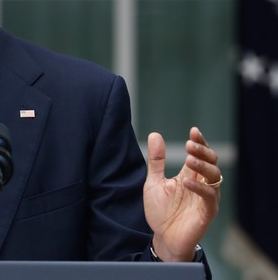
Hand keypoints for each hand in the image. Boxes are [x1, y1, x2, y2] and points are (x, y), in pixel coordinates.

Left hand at [143, 127, 220, 261]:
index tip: (193, 131)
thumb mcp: (154, 182)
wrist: (163, 237)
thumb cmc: (160, 211)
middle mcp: (201, 184)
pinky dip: (199, 188)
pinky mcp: (207, 212)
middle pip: (211, 163)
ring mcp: (206, 198)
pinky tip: (186, 182)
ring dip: (202, 166)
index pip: (200, 155)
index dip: (199, 142)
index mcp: (190, 175)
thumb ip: (156, 160)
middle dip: (202, 151)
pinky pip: (209, 197)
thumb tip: (155, 134)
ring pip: (214, 177)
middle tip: (190, 144)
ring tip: (189, 159)